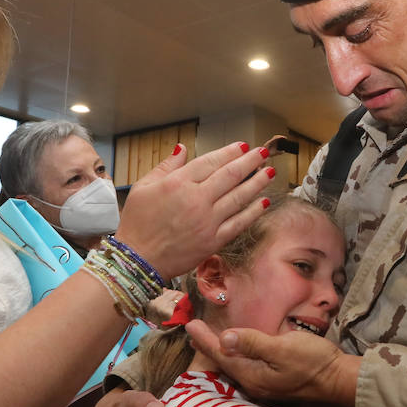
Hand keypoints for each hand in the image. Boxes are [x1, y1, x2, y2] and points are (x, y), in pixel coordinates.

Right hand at [116, 141, 273, 278]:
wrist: (137, 260)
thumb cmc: (137, 223)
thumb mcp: (143, 187)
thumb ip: (166, 166)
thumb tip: (181, 148)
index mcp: (178, 183)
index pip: (211, 162)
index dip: (230, 152)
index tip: (244, 146)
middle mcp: (196, 200)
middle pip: (230, 175)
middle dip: (250, 162)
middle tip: (263, 153)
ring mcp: (207, 221)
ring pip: (239, 197)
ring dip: (257, 183)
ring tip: (269, 172)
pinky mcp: (213, 241)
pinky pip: (239, 223)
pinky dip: (253, 212)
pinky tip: (264, 202)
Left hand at [189, 319, 359, 406]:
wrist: (338, 378)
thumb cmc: (313, 361)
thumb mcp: (283, 348)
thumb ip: (253, 343)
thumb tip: (225, 338)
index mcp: (252, 375)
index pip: (222, 354)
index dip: (205, 339)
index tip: (190, 324)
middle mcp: (253, 383)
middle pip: (223, 363)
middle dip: (207, 347)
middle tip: (192, 332)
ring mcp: (263, 384)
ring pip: (233, 365)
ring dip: (219, 351)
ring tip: (206, 340)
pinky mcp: (272, 380)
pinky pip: (244, 366)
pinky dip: (234, 355)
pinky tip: (234, 350)